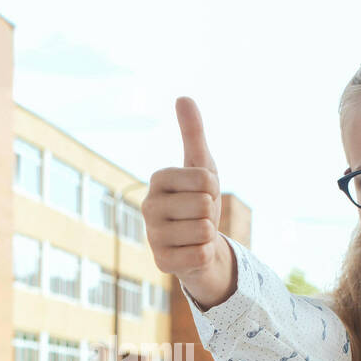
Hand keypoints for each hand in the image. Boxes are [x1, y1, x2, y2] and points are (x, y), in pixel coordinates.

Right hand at [141, 96, 226, 278]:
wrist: (199, 244)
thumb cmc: (199, 200)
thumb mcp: (202, 165)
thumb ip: (193, 133)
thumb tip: (183, 97)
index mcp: (157, 180)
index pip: (204, 179)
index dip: (213, 187)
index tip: (203, 192)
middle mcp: (147, 206)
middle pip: (204, 205)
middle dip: (211, 212)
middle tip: (200, 216)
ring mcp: (152, 236)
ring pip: (204, 231)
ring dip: (208, 235)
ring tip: (196, 234)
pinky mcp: (161, 263)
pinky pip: (201, 255)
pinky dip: (205, 255)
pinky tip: (193, 252)